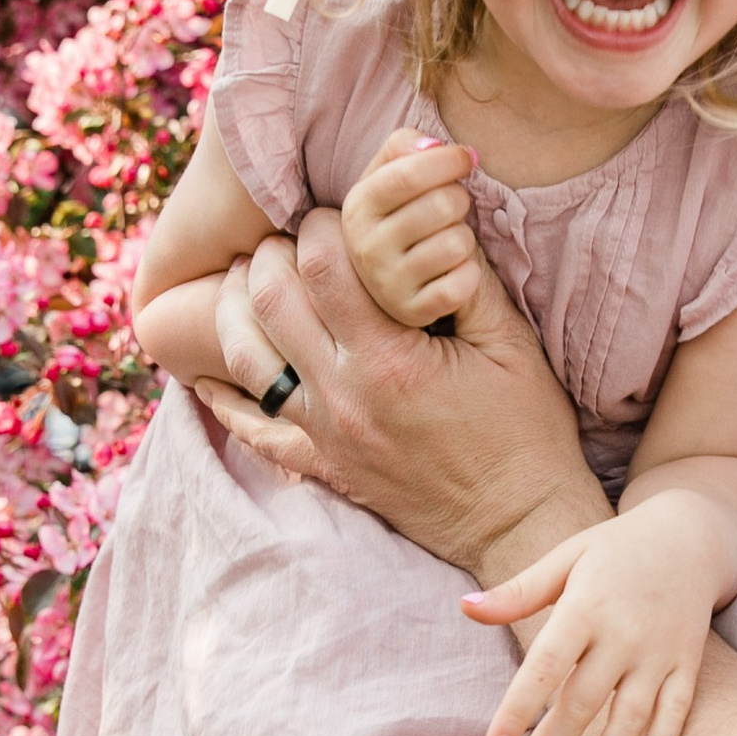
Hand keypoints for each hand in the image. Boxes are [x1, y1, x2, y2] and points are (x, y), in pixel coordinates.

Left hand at [197, 207, 607, 583]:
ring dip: (236, 308)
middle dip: (271, 254)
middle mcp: (343, 397)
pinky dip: (224, 399)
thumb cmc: (526, 431)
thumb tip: (438, 218)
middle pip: (269, 300)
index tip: (337, 214)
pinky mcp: (323, 465)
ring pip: (245, 357)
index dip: (322, 224)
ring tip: (248, 279)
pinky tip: (209, 375)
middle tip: (288, 238)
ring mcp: (325, 436)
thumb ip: (468, 279)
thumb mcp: (512, 345)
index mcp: (390, 360)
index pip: (323, 266)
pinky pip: (253, 430)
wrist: (518, 521)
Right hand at [342, 129, 483, 332]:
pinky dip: (469, 274)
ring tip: (447, 241)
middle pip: (442, 205)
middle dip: (459, 200)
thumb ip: (404, 147)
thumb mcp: (390, 175)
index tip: (465, 158)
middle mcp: (364, 248)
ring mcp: (387, 286)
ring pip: (457, 243)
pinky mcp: (413, 312)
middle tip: (451, 208)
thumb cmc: (402, 214)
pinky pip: (464, 283)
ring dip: (464, 238)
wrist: (393, 278)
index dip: (446, 160)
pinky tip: (452, 272)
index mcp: (358, 207)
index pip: (407, 173)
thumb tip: (433, 146)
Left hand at [465, 491, 726, 735]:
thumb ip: (519, 591)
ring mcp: (659, 652)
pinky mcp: (687, 664)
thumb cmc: (615, 550)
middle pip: (581, 703)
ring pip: (631, 719)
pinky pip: (676, 712)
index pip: (545, 667)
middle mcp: (624, 633)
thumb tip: (465, 608)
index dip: (519, 711)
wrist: (691, 536)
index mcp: (586, 606)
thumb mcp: (566, 557)